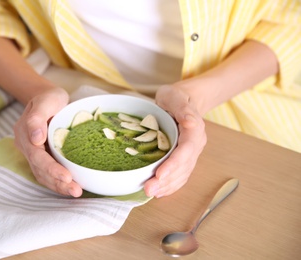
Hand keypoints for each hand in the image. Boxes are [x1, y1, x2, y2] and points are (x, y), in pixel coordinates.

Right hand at [14, 87, 82, 196]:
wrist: (48, 99)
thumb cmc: (48, 98)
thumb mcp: (45, 100)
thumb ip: (37, 118)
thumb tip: (36, 139)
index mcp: (25, 134)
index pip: (37, 156)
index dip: (51, 168)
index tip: (67, 176)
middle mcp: (27, 147)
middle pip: (40, 169)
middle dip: (58, 182)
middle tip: (76, 191)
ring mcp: (34, 154)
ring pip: (43, 175)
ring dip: (59, 186)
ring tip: (76, 192)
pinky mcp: (43, 158)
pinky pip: (48, 174)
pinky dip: (59, 183)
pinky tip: (71, 188)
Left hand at [144, 82, 206, 197]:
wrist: (183, 100)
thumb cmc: (175, 97)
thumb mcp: (175, 96)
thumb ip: (182, 108)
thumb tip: (191, 123)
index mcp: (194, 130)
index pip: (186, 150)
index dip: (173, 164)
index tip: (160, 175)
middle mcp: (195, 145)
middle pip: (183, 166)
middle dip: (167, 180)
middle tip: (149, 190)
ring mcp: (191, 153)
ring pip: (182, 174)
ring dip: (167, 186)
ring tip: (150, 193)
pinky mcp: (185, 159)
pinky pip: (180, 176)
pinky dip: (170, 186)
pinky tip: (159, 192)